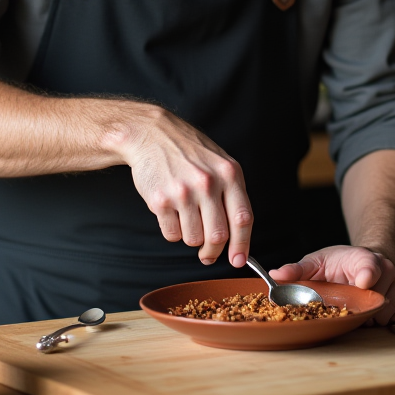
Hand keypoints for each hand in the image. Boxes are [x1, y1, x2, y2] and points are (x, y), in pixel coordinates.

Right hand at [116, 106, 253, 268]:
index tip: (238, 260)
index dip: (242, 245)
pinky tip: (171, 211)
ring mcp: (183, 192)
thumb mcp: (220, 163)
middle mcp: (208, 183)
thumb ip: (232, 194)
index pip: (242, 218)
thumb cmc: (188, 150)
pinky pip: (172, 234)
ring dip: (191, 237)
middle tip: (208, 254)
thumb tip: (238, 237)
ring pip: (193, 239)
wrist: (152, 134)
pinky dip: (173, 231)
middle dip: (213, 252)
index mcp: (228, 173)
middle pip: (218, 236)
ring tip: (186, 217)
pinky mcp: (160, 200)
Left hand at [269, 244, 394, 323]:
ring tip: (358, 303)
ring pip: (385, 313)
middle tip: (348, 300)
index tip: (362, 283)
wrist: (367, 261)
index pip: (369, 266)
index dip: (367, 275)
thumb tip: (275, 274)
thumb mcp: (316, 262)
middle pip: (374, 299)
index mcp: (361, 258)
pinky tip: (372, 310)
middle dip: (357, 308)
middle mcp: (385, 269)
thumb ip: (298, 269)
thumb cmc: (340, 263)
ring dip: (369, 317)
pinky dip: (385, 320)